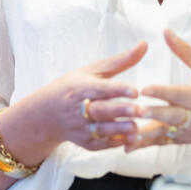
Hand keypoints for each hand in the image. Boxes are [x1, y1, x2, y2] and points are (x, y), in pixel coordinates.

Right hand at [4, 41, 147, 154]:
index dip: (117, 90)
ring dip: (120, 129)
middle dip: (120, 111)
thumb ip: (121, 60)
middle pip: (101, 110)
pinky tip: (130, 138)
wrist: (46, 114)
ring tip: (137, 127)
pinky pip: (100, 145)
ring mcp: (80, 127)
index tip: (135, 91)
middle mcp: (78, 108)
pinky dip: (115, 143)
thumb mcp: (93, 70)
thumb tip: (145, 44)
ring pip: (101, 130)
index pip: (100, 89)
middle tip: (140, 110)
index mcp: (81, 87)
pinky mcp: (84, 142)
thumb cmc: (73, 87)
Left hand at [126, 29, 190, 162]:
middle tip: (133, 111)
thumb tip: (166, 32)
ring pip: (163, 132)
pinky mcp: (183, 140)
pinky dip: (145, 145)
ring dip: (144, 133)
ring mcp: (188, 131)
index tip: (145, 88)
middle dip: (151, 114)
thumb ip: (187, 52)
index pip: (179, 94)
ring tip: (125, 133)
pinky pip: (162, 142)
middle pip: (170, 115)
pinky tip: (128, 146)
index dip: (162, 92)